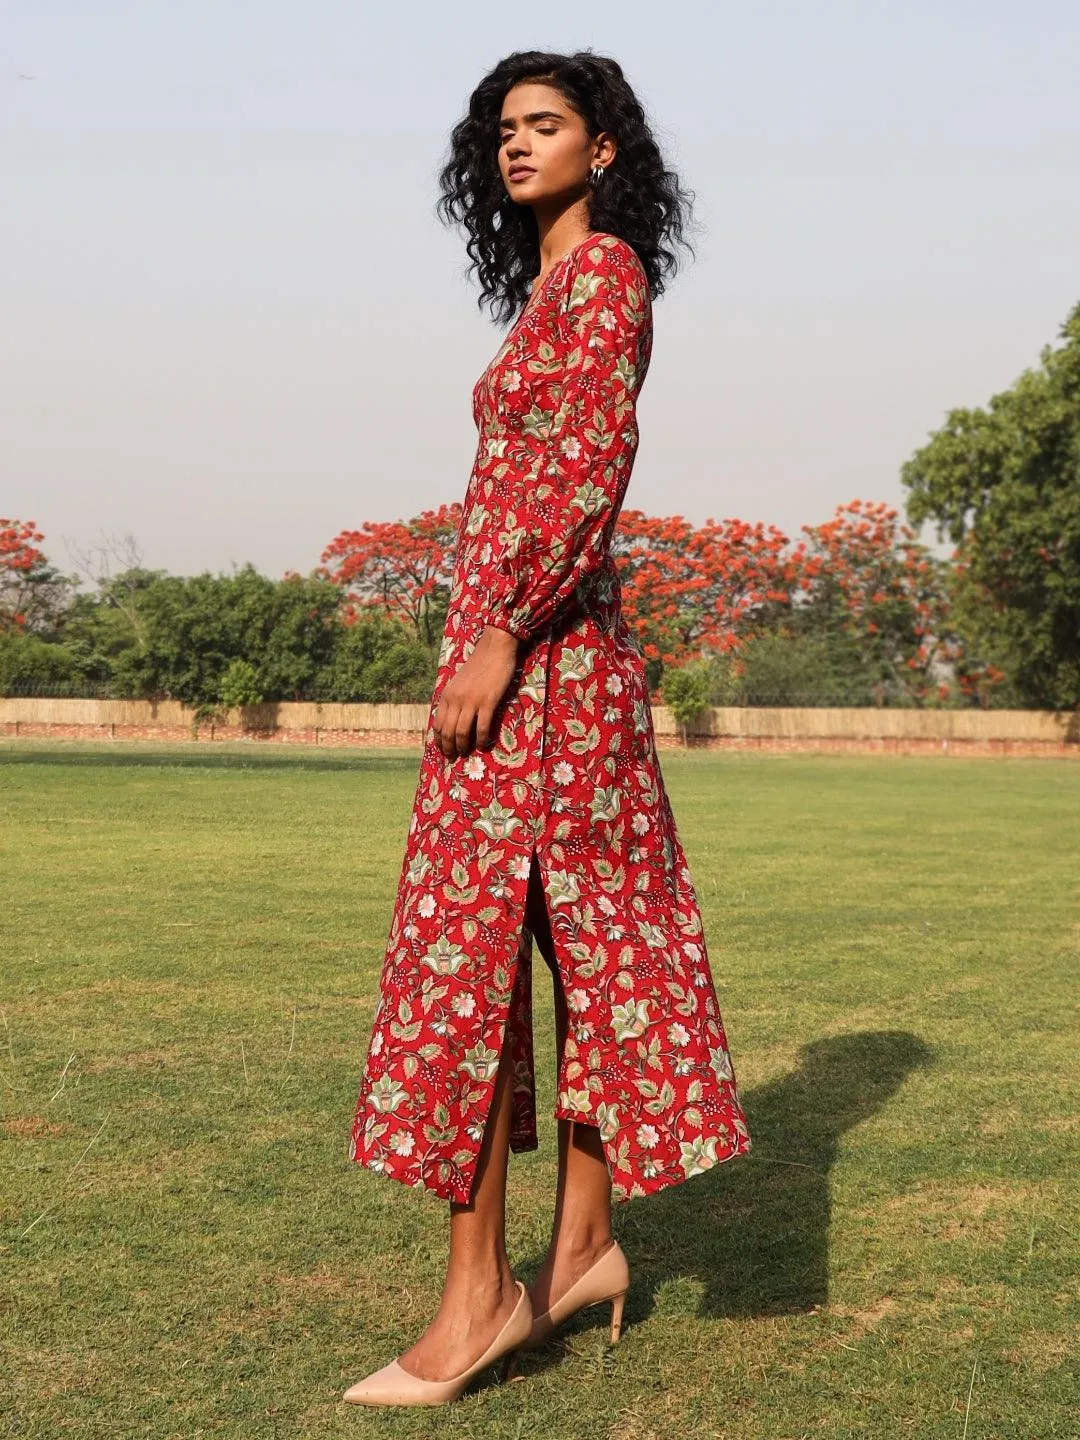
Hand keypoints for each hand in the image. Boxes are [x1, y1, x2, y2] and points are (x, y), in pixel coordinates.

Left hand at [432, 626, 521, 759]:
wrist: (495, 649)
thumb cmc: (479, 665)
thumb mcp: (458, 682)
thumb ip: (454, 699)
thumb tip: (452, 719)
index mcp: (447, 695)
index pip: (438, 724)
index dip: (439, 741)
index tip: (443, 750)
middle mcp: (456, 700)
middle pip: (448, 731)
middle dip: (449, 748)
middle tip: (453, 758)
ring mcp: (472, 701)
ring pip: (462, 732)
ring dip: (463, 746)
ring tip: (465, 753)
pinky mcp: (488, 702)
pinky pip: (482, 727)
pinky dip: (482, 739)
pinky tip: (483, 745)